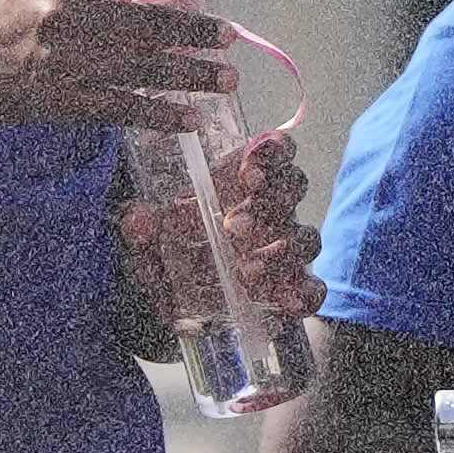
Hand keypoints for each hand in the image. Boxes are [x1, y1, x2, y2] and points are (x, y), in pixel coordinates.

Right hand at [0, 0, 231, 130]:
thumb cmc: (5, 9)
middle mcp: (63, 16)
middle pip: (144, 22)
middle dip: (194, 31)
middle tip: (231, 35)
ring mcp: (63, 62)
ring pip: (140, 69)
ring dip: (189, 75)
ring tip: (228, 77)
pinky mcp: (63, 101)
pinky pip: (121, 108)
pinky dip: (158, 116)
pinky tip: (191, 119)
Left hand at [115, 130, 321, 337]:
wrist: (163, 297)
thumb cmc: (161, 248)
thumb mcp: (143, 235)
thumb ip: (140, 226)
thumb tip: (141, 219)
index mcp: (240, 179)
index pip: (275, 150)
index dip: (273, 153)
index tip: (248, 172)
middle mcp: (269, 207)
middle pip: (294, 188)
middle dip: (269, 204)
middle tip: (232, 227)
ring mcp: (282, 247)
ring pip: (306, 238)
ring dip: (280, 252)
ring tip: (244, 271)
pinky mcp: (288, 287)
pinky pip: (313, 288)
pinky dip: (305, 294)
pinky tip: (284, 302)